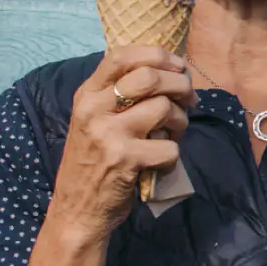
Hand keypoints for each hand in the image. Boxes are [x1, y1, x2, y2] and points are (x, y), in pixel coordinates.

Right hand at [46, 45, 194, 239]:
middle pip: (149, 77)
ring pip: (164, 109)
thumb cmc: (92, 163)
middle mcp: (94, 110)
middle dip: (180, 84)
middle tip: (190, 98)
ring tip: (174, 135)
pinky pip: (169, 148)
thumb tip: (167, 71)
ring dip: (180, 121)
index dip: (156, 54)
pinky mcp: (125, 160)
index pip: (121, 55)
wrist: (76, 211)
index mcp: (86, 95)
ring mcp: (108, 134)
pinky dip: (173, 156)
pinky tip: (161, 164)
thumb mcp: (92, 121)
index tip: (177, 65)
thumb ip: (117, 96)